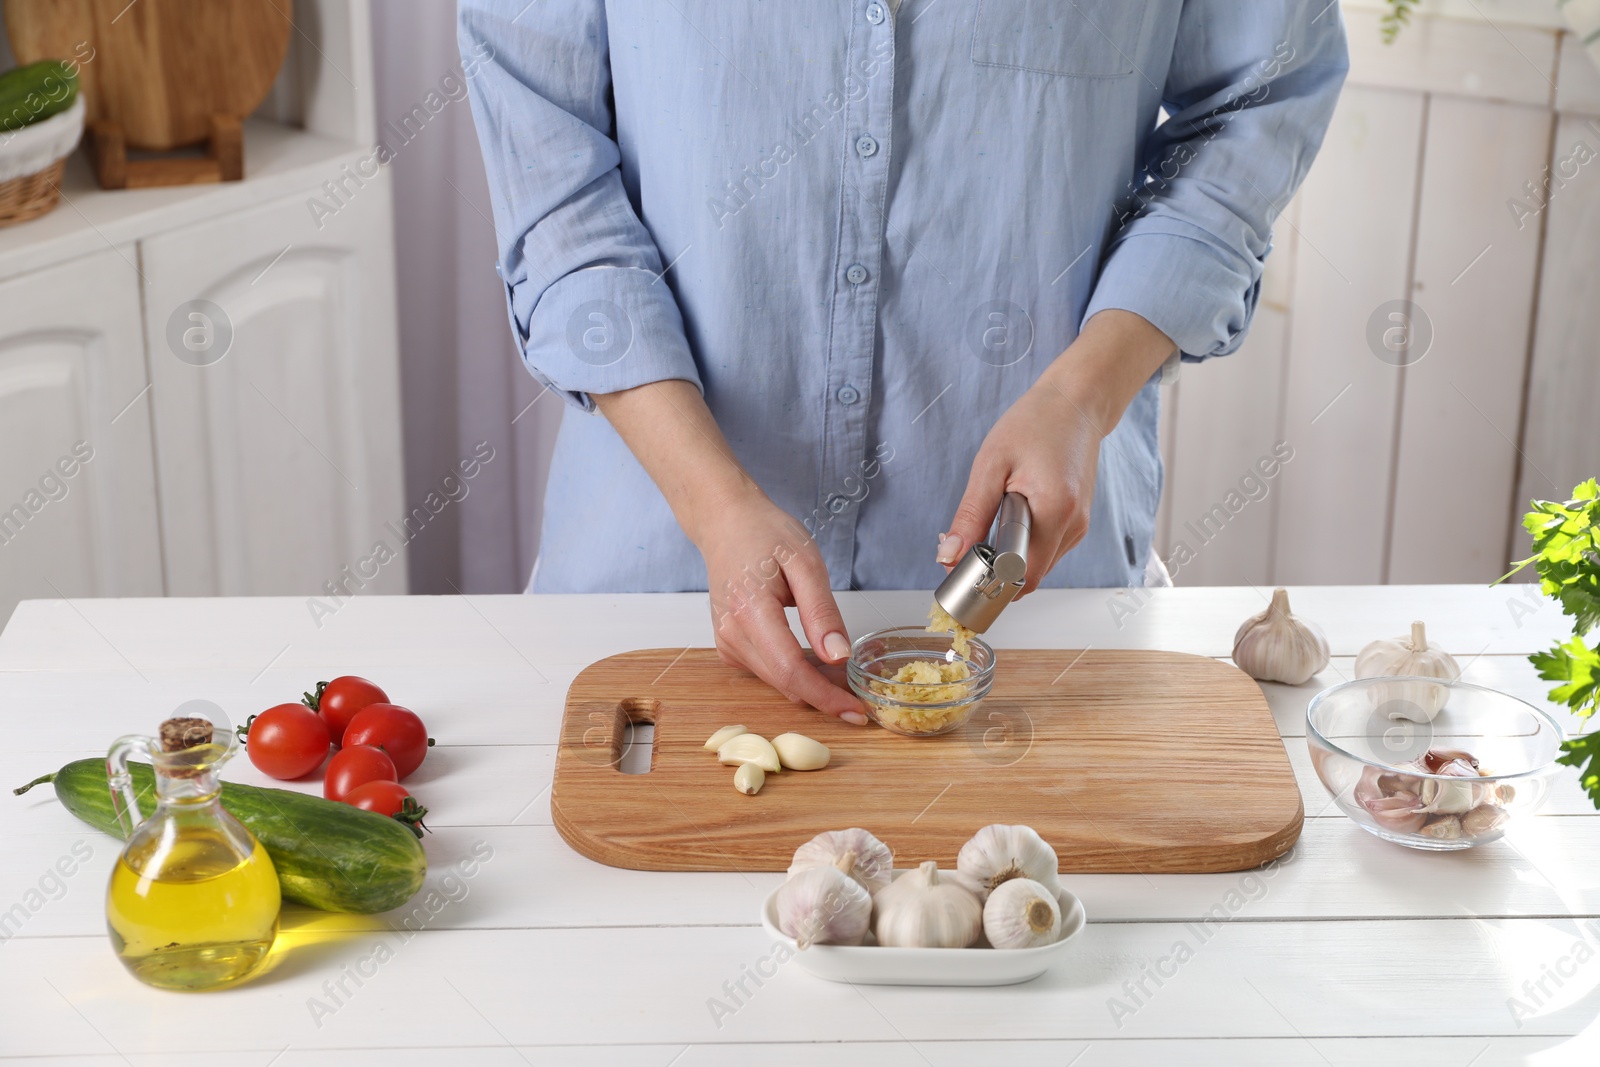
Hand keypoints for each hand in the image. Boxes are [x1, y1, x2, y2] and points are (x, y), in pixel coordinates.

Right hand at [695, 489, 867, 722]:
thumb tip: (838, 657)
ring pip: (777, 681)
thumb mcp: (805, 562)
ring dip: (811, 682)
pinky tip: (811, 652)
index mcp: (751, 611)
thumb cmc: (765, 533)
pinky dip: (793, 670)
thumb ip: (821, 611)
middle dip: (825, 692)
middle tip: (861, 687)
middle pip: (785, 683)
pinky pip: (767, 670)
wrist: (725, 523)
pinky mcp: (728, 646)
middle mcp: (732, 634)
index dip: (826, 697)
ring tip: (840, 664)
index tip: (857, 712)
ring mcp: (727, 642)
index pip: (791, 671)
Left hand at [936, 309, 1174, 594]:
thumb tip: (949, 556)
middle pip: (1028, 577)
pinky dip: (1022, 546)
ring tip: (992, 520)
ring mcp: (1079, 527)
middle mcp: (1074, 526)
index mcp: (1056, 511)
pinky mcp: (1077, 524)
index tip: (960, 569)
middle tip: (967, 545)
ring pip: (1036, 567)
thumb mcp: (991, 465)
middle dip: (994, 571)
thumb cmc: (1035, 424)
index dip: (987, 580)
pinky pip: (1045, 551)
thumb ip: (971, 515)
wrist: (1075, 404)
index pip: (1021, 576)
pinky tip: (1010, 517)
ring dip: (1007, 558)